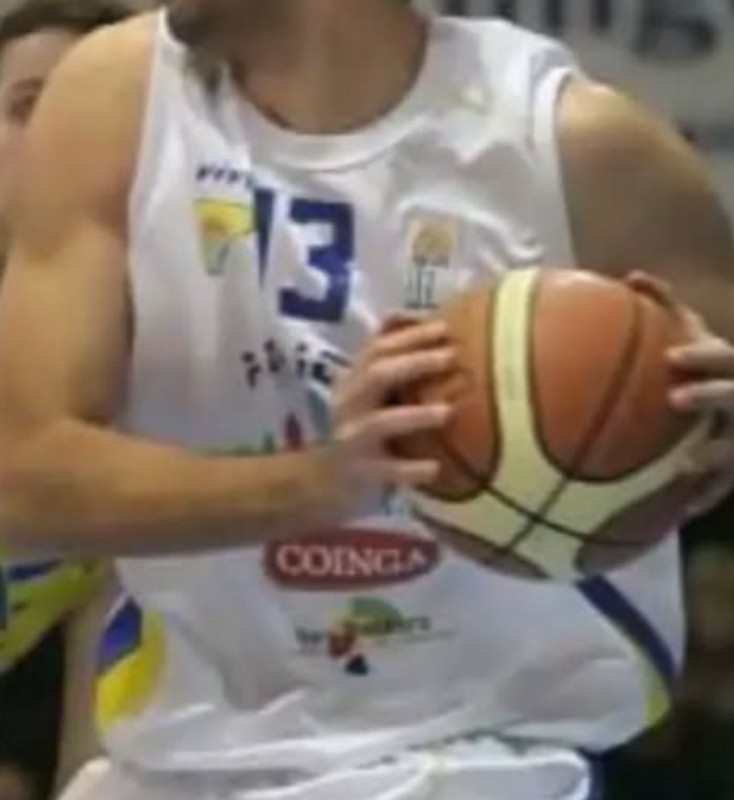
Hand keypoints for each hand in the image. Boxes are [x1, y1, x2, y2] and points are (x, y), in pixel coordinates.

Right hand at [329, 315, 455, 491]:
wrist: (318, 479)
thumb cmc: (355, 428)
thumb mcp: (361, 392)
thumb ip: (382, 362)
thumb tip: (409, 318)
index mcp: (351, 381)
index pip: (377, 349)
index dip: (410, 336)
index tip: (445, 328)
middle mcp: (347, 405)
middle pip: (377, 376)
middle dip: (416, 363)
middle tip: (452, 357)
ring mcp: (351, 440)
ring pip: (380, 423)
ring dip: (415, 415)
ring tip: (448, 412)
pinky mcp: (359, 473)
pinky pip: (387, 470)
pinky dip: (411, 469)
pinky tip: (435, 468)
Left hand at [628, 272, 733, 516]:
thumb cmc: (718, 365)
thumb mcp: (700, 333)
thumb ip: (669, 305)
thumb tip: (633, 276)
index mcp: (733, 367)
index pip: (723, 357)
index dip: (702, 357)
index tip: (671, 358)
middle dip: (712, 396)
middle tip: (675, 399)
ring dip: (715, 456)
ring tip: (683, 466)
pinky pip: (727, 485)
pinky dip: (705, 497)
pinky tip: (681, 513)